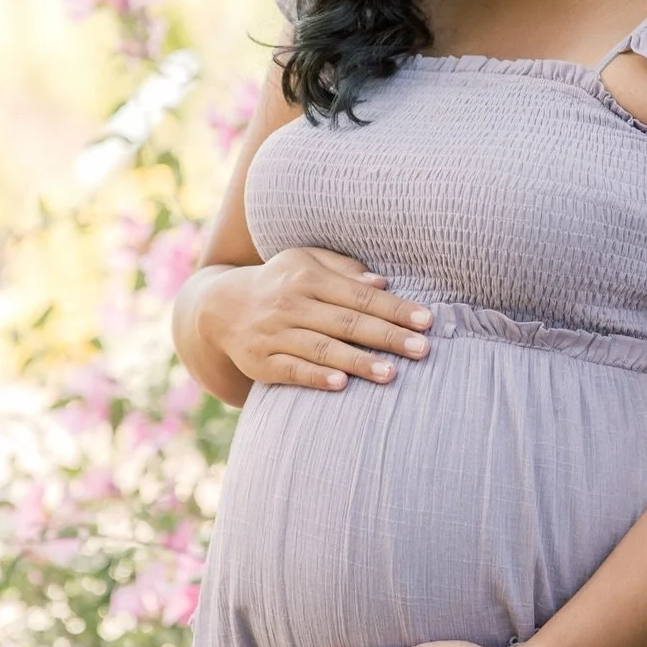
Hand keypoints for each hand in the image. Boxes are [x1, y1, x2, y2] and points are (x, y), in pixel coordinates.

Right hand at [197, 247, 431, 390]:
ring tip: (391, 373)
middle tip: (423, 350)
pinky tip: (341, 385)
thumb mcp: (304, 262)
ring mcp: (275, 334)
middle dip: (387, 336)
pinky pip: (292, 370)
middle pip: (347, 322)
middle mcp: (291, 304)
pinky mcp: (261, 363)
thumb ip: (343, 268)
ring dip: (358, 361)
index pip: (360, 294)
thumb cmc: (279, 283)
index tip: (427, 321)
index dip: (394, 308)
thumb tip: (383, 281)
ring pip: (322, 348)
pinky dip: (316, 377)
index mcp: (307, 277)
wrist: (219, 309)